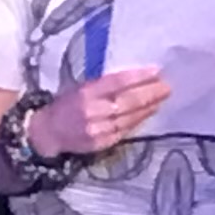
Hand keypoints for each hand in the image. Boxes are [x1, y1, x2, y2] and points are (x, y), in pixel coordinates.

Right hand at [50, 66, 169, 154]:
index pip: (117, 82)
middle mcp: (92, 111)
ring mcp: (97, 130)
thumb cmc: (67, 104)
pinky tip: (148, 114)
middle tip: (167, 87)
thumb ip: (105, 85)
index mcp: (86, 92)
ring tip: (162, 99)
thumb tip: (136, 78)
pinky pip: (125, 131)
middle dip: (150, 94)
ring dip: (148, 108)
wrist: (47, 132)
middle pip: (127, 102)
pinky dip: (138, 121)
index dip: (139, 77)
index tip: (157, 71)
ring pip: (129, 118)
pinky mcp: (101, 143)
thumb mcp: (81, 87)